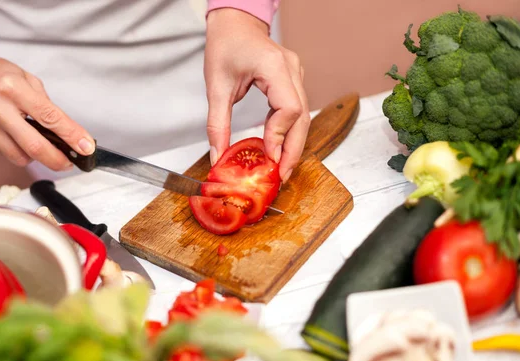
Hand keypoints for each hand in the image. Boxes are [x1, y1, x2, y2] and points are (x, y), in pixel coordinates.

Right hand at [0, 45, 94, 169]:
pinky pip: (5, 154)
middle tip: (69, 163)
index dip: (72, 135)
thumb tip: (65, 129)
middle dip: (58, 160)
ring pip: (20, 156)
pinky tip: (17, 138)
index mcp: (13, 89)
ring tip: (41, 147)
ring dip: (37, 158)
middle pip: (35, 146)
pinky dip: (18, 151)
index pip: (50, 117)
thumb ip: (44, 103)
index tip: (86, 147)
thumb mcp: (24, 78)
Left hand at [204, 8, 309, 182]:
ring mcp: (296, 74)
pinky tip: (279, 149)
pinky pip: (297, 110)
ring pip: (303, 116)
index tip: (268, 158)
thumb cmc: (225, 45)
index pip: (289, 108)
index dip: (280, 136)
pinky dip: (289, 132)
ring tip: (281, 169)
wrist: (234, 24)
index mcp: (274, 66)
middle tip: (281, 176)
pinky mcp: (293, 81)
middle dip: (293, 150)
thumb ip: (217, 123)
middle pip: (303, 117)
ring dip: (293, 144)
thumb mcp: (216, 86)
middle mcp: (292, 69)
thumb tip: (218, 156)